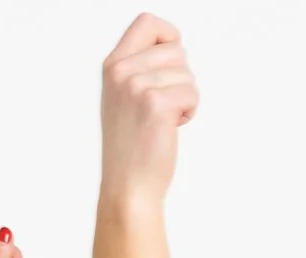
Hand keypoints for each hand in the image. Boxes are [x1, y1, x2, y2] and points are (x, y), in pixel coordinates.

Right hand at [100, 15, 198, 203]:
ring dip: (185, 98)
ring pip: (187, 73)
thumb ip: (138, 69)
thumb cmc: (131, 148)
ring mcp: (137, 87)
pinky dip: (190, 112)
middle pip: (176, 49)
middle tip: (166, 106)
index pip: (148, 22)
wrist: (128, 187)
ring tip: (165, 121)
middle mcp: (122, 71)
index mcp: (113, 65)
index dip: (169, 36)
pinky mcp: (156, 105)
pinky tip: (172, 129)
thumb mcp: (123, 98)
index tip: (173, 63)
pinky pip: (192, 93)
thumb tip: (173, 46)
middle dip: (181, 77)